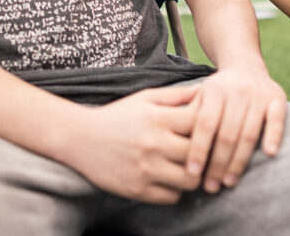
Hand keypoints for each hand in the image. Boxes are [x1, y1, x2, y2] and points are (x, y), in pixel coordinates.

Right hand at [69, 85, 200, 203]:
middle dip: (205, 154)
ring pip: (190, 181)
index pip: (200, 124)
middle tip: (204, 153)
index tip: (208, 130)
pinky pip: (172, 197)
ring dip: (193, 176)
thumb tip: (207, 91)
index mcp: (157, 118)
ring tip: (188, 168)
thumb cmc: (118, 116)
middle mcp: (153, 144)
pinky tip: (170, 180)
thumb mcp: (146, 98)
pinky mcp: (137, 190)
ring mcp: (145, 169)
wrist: (80, 139)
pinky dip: (175, 190)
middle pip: (199, 154)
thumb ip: (177, 95)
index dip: (209, 127)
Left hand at [185, 66, 287, 193]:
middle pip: (227, 133)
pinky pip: (277, 119)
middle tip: (210, 187)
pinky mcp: (277, 97)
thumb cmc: (218, 91)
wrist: (245, 65)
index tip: (192, 173)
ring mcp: (258, 94)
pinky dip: (273, 135)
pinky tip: (269, 154)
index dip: (198, 150)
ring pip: (249, 133)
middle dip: (217, 164)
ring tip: (229, 182)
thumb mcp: (200, 96)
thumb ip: (188, 117)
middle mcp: (237, 91)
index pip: (204, 125)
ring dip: (239, 161)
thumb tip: (171, 151)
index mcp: (214, 90)